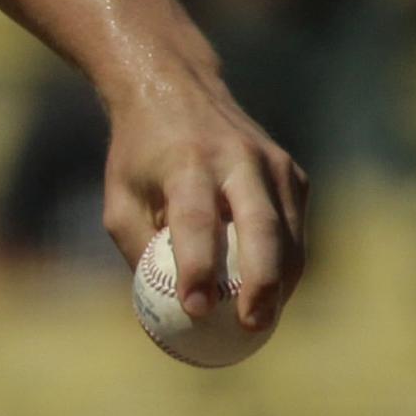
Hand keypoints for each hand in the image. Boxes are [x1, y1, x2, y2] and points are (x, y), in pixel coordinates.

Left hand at [101, 70, 307, 335]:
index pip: (196, 221)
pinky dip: (287, 262)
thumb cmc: (139, 157)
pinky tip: (272, 292)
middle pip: (262, 227)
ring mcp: (273, 163)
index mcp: (186, 161)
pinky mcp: (293, 171)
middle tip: (250, 326)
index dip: (199, 268)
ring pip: (289, 232)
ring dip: (282, 281)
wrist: (175, 89)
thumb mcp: (119, 198)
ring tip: (263, 320)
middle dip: (261, 282)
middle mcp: (237, 159)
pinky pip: (296, 226)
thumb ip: (140, 249)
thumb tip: (161, 311)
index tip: (196, 310)